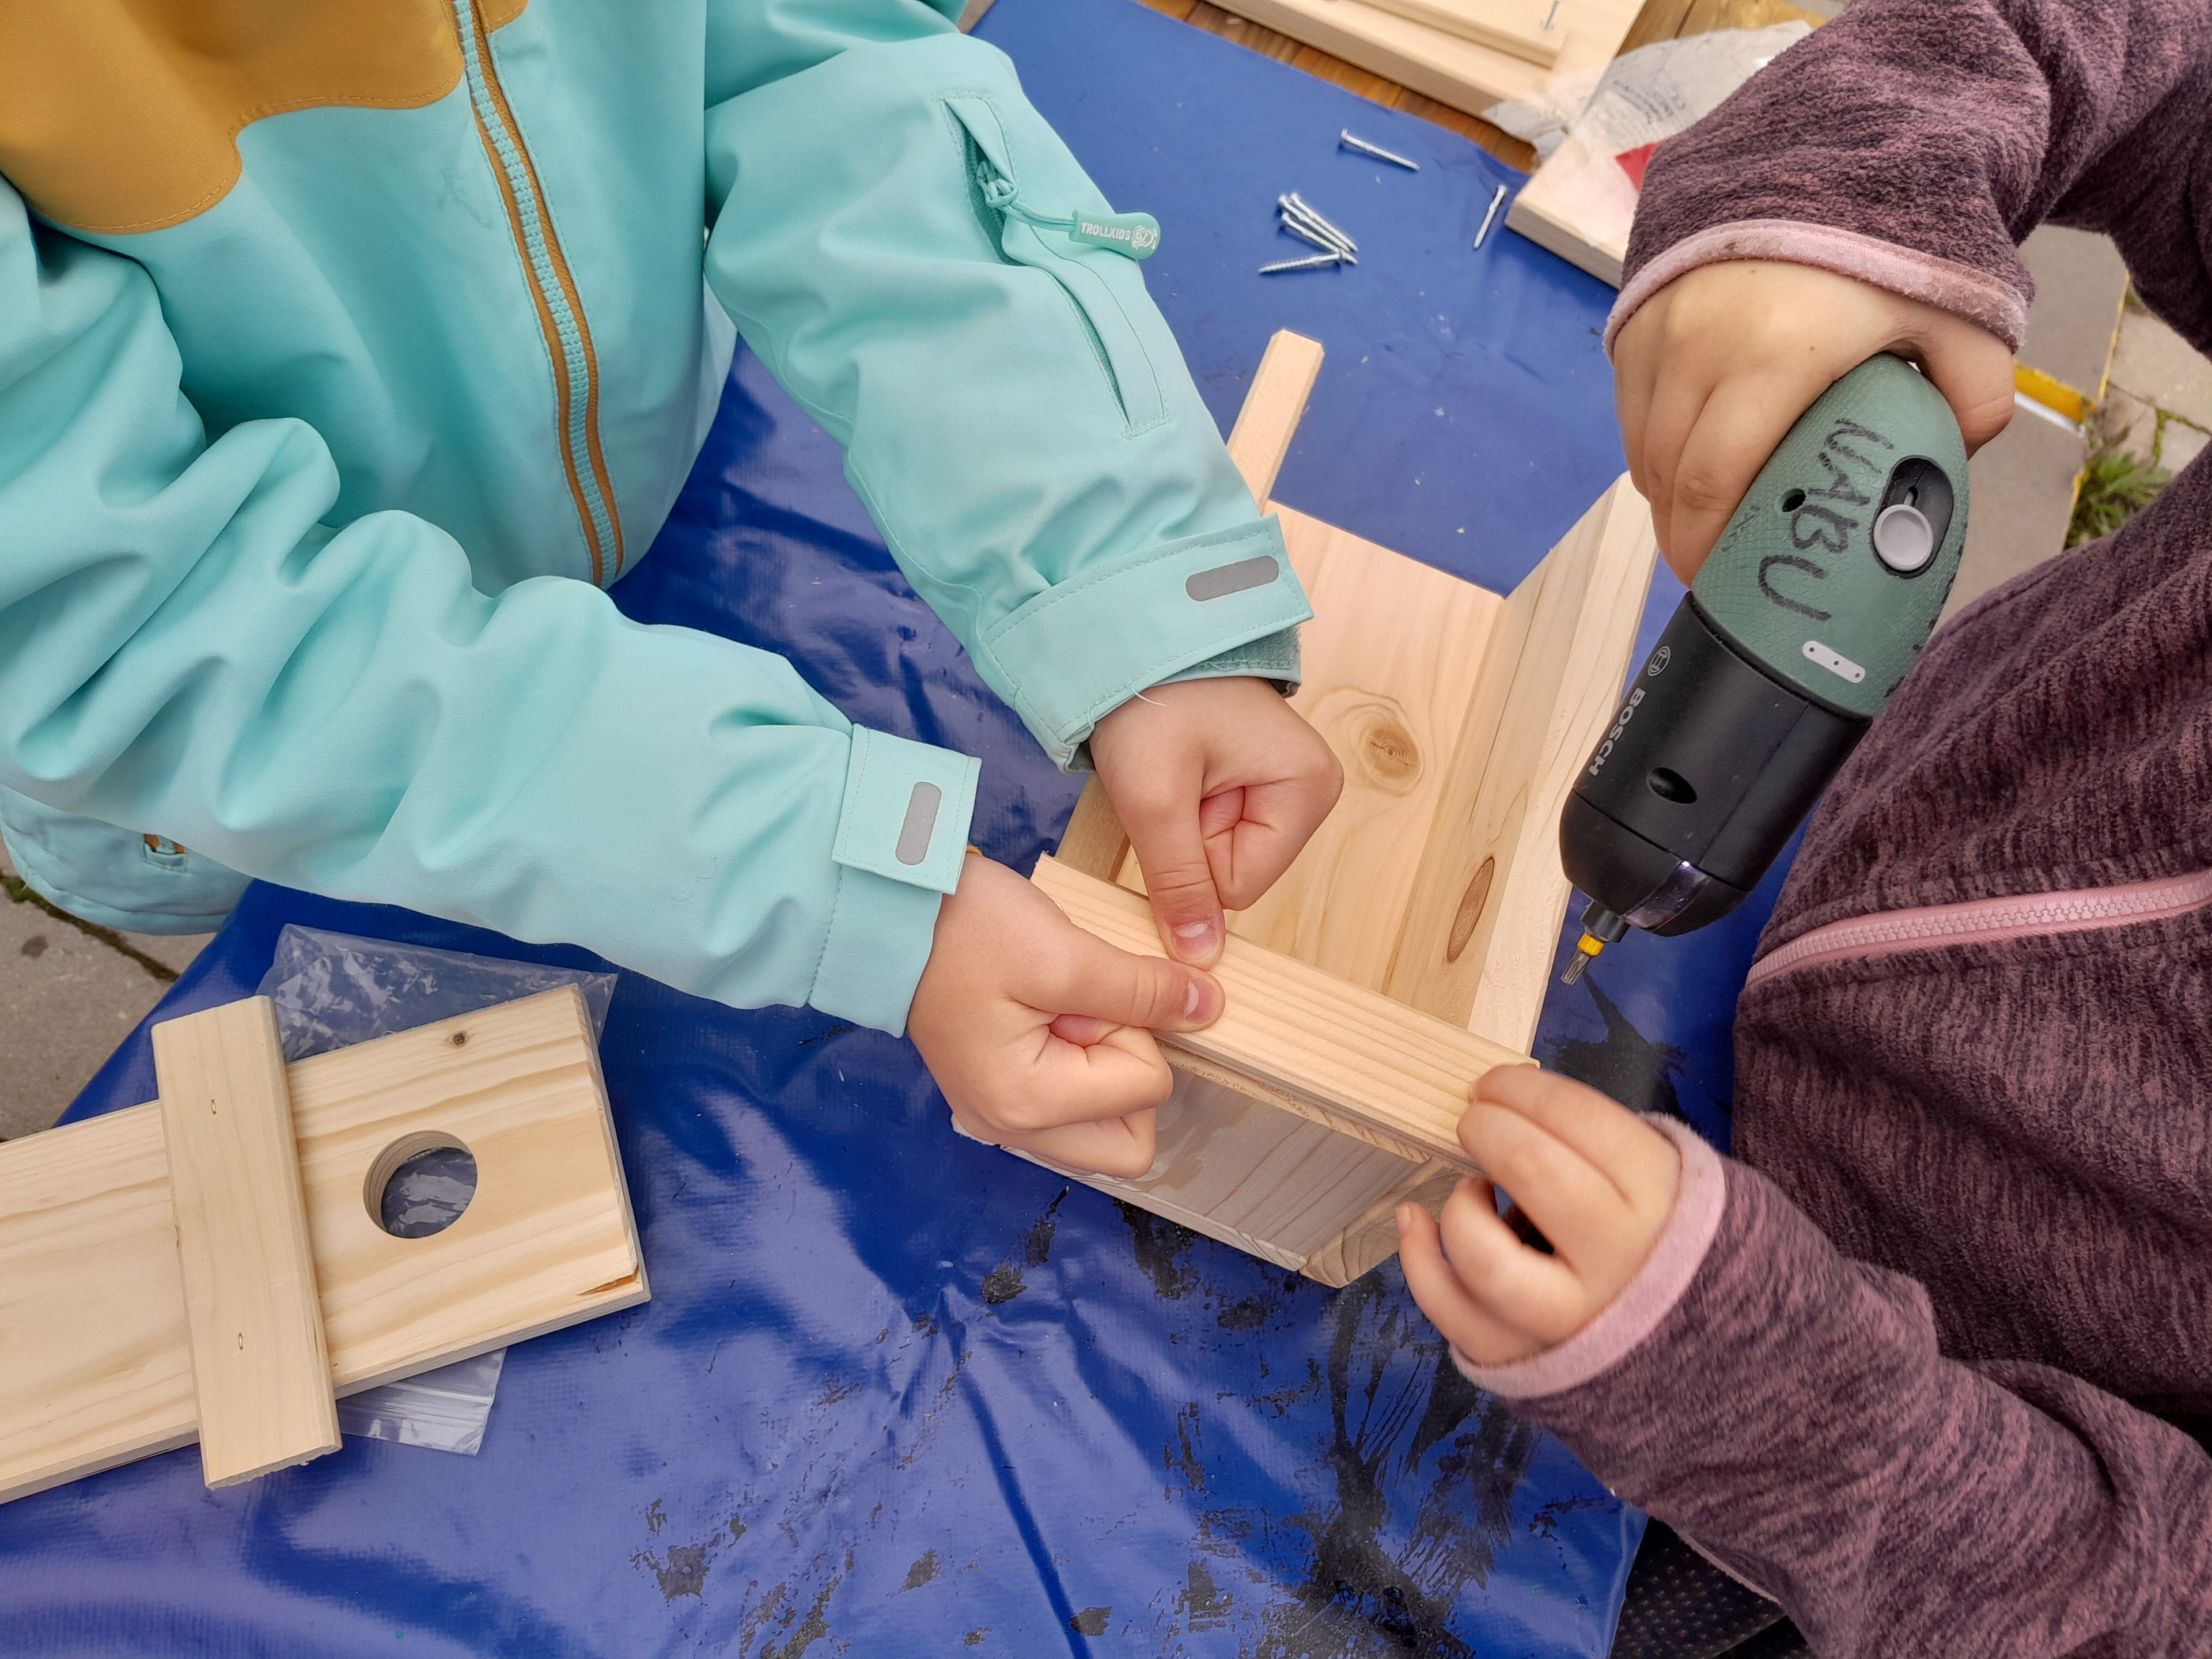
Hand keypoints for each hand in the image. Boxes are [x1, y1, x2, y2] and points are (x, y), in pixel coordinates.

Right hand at [908, 854, 1223, 1177]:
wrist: (887, 913)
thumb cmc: (964, 930)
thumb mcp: (1065, 953)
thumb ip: (1143, 989)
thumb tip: (1210, 1008)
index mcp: (1028, 1107)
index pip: (1149, 1089)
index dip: (1133, 1028)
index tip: (1080, 993)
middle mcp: (1013, 1132)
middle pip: (1131, 1142)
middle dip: (1128, 1068)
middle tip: (1081, 1011)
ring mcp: (1002, 1120)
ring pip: (1104, 1129)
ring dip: (1102, 1069)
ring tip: (1058, 1013)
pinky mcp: (999, 1096)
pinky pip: (1072, 1107)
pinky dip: (1077, 1066)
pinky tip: (1045, 1020)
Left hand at [1088, 675, 1340, 966]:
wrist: (1132, 638)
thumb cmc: (1152, 699)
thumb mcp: (1156, 798)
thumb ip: (1179, 882)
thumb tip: (1201, 959)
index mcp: (1308, 790)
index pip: (1241, 886)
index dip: (1193, 861)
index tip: (1173, 801)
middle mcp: (1310, 792)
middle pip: (1235, 874)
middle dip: (1188, 841)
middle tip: (1168, 780)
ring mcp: (1284, 786)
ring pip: (1219, 857)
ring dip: (1180, 827)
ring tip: (1170, 770)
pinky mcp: (1256, 782)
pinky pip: (1213, 831)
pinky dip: (1182, 812)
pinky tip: (1175, 770)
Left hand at [1397, 1065, 1679, 1365]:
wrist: (1686, 1340)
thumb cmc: (1650, 1234)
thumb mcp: (1653, 1176)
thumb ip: (1592, 1141)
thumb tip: (1506, 1102)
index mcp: (1657, 1199)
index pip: (1578, 1116)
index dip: (1519, 1087)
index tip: (1494, 1084)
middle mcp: (1616, 1262)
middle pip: (1531, 1167)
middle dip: (1487, 1126)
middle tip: (1475, 1118)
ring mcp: (1566, 1318)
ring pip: (1484, 1257)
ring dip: (1460, 1205)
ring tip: (1472, 1189)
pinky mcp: (1520, 1355)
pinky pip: (1448, 1311)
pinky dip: (1417, 1259)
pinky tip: (1414, 1218)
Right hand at [1614, 260, 2015, 582]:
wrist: (1822, 149)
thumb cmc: (1888, 239)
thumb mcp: (1958, 315)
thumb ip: (1974, 396)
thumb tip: (1947, 470)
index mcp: (1770, 354)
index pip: (1712, 481)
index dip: (1706, 547)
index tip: (1720, 583)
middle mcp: (1695, 344)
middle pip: (1665, 477)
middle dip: (1682, 535)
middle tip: (1716, 567)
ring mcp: (1656, 330)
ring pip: (1640, 448)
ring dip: (1666, 495)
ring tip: (1703, 519)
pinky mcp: (1633, 319)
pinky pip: (1628, 411)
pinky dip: (1651, 448)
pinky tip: (1686, 461)